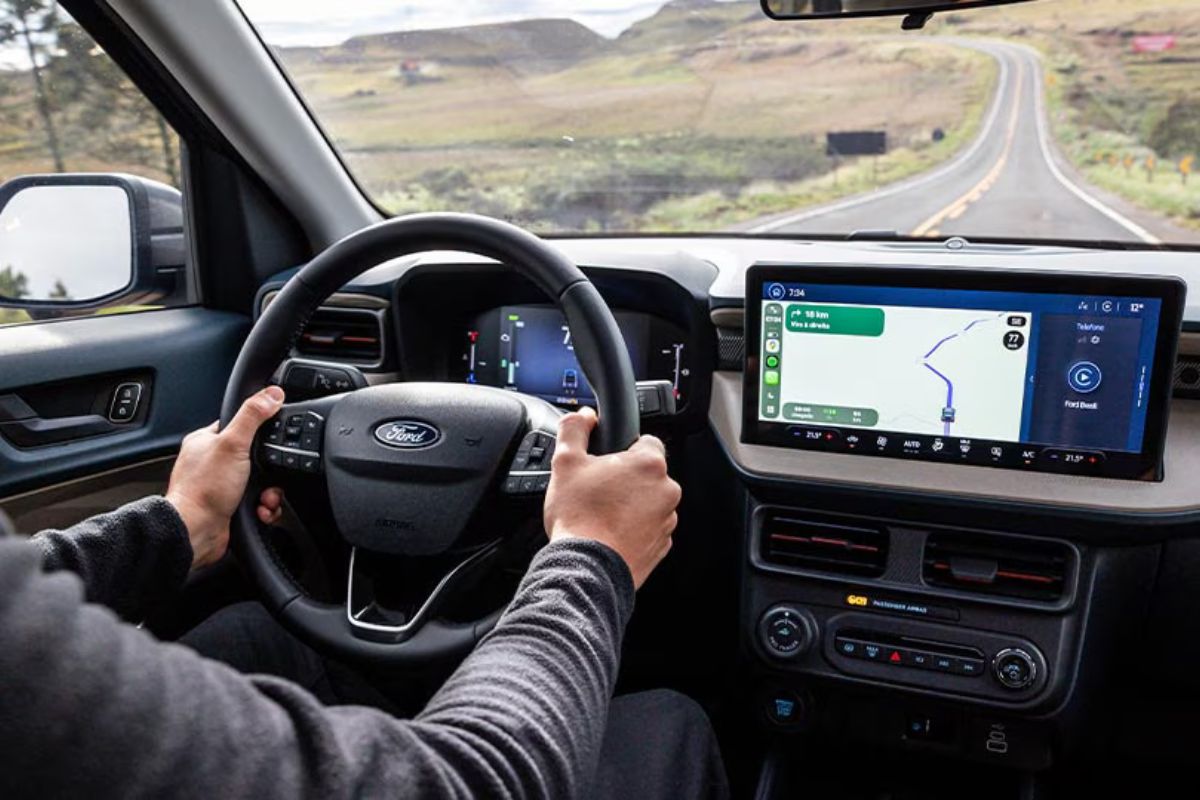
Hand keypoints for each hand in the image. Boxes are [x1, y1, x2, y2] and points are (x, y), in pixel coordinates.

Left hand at [166, 386, 284, 569]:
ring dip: (269, 492)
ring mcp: (220, 486)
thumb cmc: (203, 490)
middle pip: (255, 456)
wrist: (195, 531)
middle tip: (268, 475)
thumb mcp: (233, 443)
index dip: (260, 431)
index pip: (239, 424)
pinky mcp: (229, 507)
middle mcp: (211, 463)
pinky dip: (264, 508)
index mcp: (205, 441)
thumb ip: (253, 416)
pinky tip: (259, 510)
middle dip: (268, 470)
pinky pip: (257, 502)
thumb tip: (272, 393)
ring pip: (259, 482)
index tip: (272, 439)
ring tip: (263, 497)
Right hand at [543, 406, 680, 588]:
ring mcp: (667, 521)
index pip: (646, 441)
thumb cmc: (579, 517)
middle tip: (598, 490)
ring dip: (631, 504)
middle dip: (626, 479)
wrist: (586, 568)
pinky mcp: (661, 546)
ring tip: (602, 514)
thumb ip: (575, 430)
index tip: (607, 462)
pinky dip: (634, 529)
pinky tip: (610, 533)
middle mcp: (667, 490)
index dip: (623, 449)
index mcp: (649, 464)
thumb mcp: (566, 462)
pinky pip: (649, 528)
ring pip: (650, 502)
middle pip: (648, 474)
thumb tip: (583, 416)